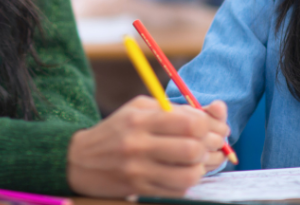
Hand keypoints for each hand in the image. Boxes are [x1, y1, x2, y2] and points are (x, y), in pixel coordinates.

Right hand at [67, 96, 230, 197]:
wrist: (79, 160)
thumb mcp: (142, 108)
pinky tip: (184, 172)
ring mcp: (138, 170)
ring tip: (199, 160)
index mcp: (141, 118)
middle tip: (211, 146)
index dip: (209, 126)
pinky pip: (177, 190)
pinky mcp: (139, 189)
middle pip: (192, 149)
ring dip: (201, 168)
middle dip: (209, 147)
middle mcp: (139, 144)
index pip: (190, 123)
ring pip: (189, 175)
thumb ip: (179, 109)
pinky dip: (187, 181)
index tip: (212, 128)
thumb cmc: (118, 129)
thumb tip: (219, 110)